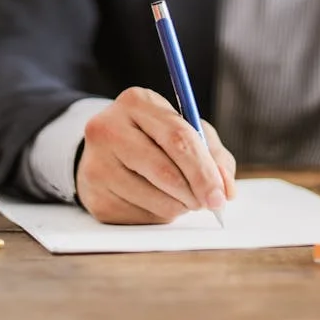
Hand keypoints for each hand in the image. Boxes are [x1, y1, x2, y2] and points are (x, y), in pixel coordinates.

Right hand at [75, 87, 236, 224]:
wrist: (107, 152)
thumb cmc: (155, 139)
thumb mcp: (186, 131)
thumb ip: (212, 155)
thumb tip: (225, 190)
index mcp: (136, 102)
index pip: (178, 138)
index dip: (204, 171)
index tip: (221, 195)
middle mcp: (108, 128)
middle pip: (164, 170)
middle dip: (195, 192)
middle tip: (210, 203)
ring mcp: (96, 164)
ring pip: (154, 198)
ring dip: (179, 206)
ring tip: (182, 197)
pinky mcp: (94, 197)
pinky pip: (139, 217)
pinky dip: (158, 215)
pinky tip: (156, 201)